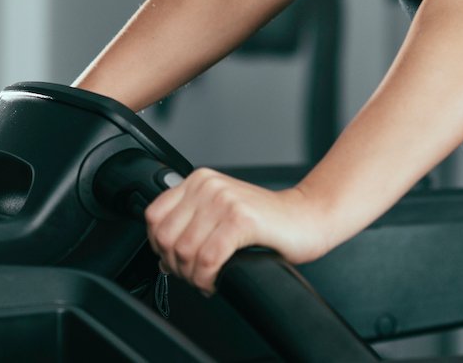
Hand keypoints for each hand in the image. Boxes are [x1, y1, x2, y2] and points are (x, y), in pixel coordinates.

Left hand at [144, 167, 330, 294]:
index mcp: (198, 181)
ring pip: (184, 251)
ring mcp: (224, 201)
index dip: (158, 247)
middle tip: (194, 276)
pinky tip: (216, 281)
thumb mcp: (220, 213)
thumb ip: (190, 226)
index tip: (175, 261)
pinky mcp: (241, 220)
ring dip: (192, 276)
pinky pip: (208, 259)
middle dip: (176, 266)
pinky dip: (207, 278)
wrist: (307, 218)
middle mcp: (208, 186)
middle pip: (166, 237)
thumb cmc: (267, 221)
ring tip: (207, 280)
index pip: (154, 217)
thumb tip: (163, 257)